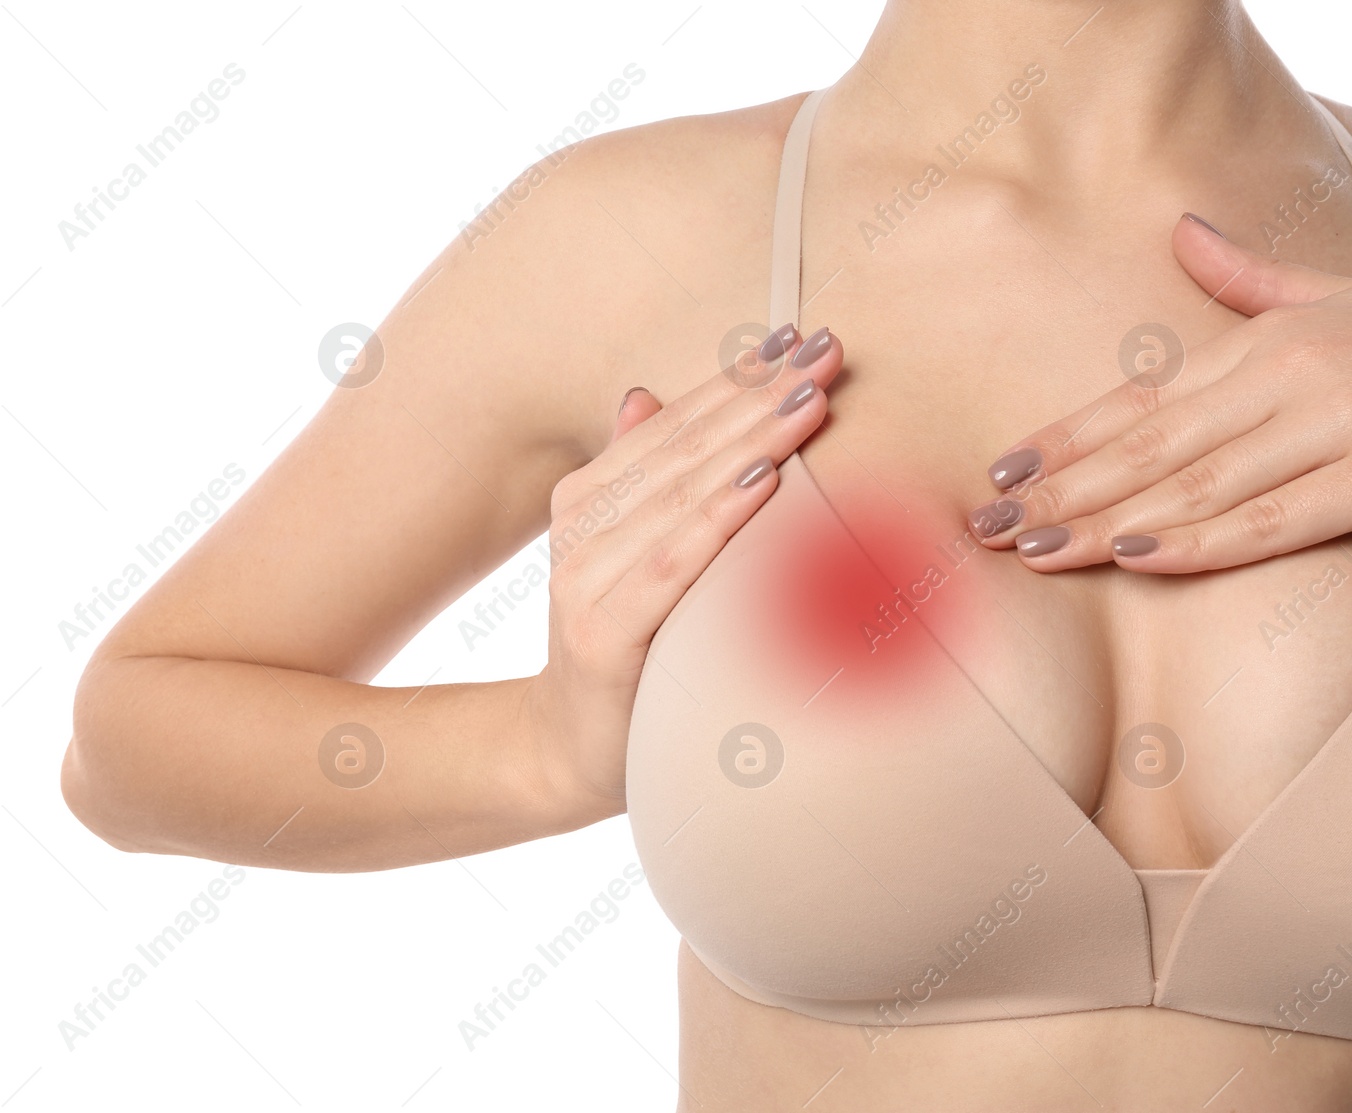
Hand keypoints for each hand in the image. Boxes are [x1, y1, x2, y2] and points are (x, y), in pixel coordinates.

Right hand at [523, 324, 842, 801]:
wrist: (572, 749)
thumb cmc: (627, 649)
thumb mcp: (627, 556)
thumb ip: (640, 480)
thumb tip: (643, 393)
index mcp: (586, 500)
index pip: (671, 425)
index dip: (733, 379)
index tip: (799, 339)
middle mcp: (578, 531)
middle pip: (681, 450)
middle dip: (757, 397)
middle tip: (825, 351)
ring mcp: (583, 583)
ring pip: (679, 496)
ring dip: (748, 442)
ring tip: (808, 398)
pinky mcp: (602, 636)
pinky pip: (670, 566)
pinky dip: (717, 521)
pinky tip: (764, 483)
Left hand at [966, 212, 1351, 572]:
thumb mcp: (1335, 298)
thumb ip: (1253, 281)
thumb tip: (1184, 232)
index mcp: (1268, 342)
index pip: (1141, 399)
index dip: (1066, 437)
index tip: (999, 470)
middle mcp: (1288, 378)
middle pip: (1148, 447)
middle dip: (1061, 490)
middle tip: (987, 526)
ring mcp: (1333, 428)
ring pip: (1194, 486)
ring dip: (1107, 522)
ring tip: (1035, 549)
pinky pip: (1275, 520)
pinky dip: (1201, 542)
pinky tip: (1136, 558)